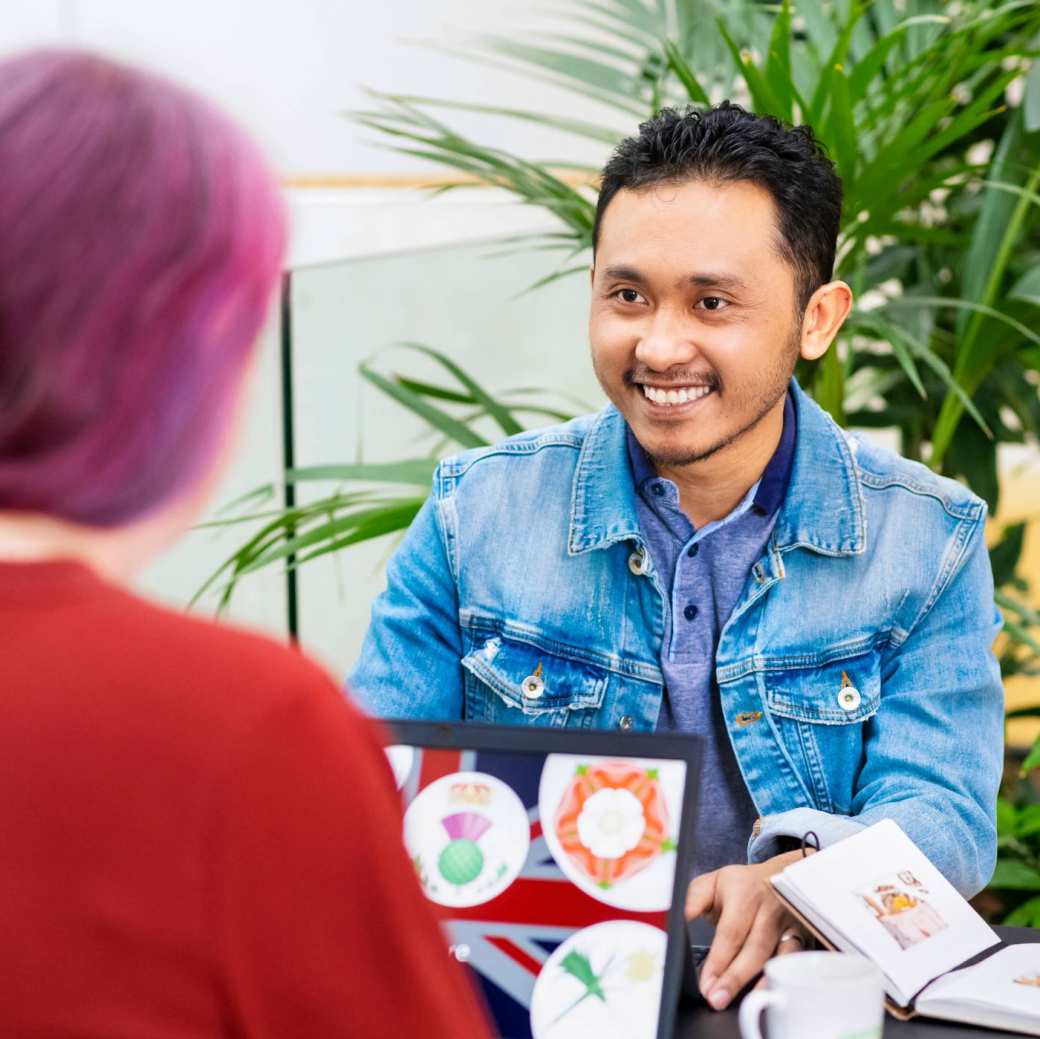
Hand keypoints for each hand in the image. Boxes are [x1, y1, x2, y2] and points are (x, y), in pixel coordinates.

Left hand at [685, 849, 807, 1010]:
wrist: (777, 874)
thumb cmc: (739, 884)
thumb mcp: (712, 883)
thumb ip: (692, 900)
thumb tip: (674, 917)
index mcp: (743, 893)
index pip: (730, 931)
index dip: (719, 960)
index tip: (706, 983)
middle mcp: (768, 909)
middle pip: (754, 949)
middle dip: (735, 978)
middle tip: (717, 999)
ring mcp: (788, 924)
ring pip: (776, 958)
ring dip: (758, 984)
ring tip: (740, 1004)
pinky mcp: (801, 937)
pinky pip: (794, 962)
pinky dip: (783, 980)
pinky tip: (769, 994)